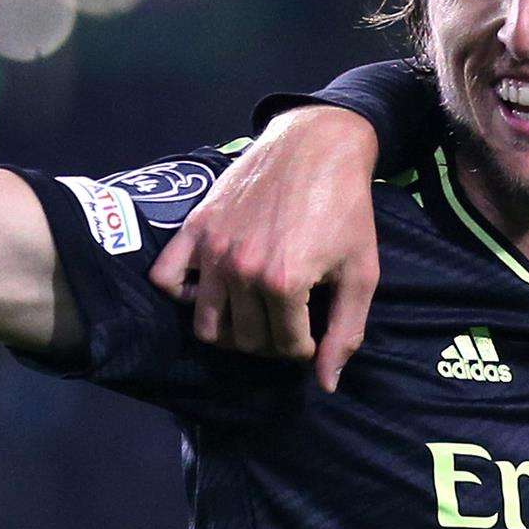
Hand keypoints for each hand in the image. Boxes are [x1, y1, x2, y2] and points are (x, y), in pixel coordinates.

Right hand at [150, 107, 381, 391]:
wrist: (318, 145)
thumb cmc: (347, 208)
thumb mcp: (361, 272)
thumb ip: (346, 331)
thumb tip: (327, 383)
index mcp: (284, 283)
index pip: (286, 348)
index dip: (306, 346)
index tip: (314, 329)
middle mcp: (241, 271)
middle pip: (246, 341)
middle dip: (272, 341)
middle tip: (289, 320)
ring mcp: (212, 250)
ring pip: (205, 325)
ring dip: (232, 329)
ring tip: (256, 312)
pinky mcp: (195, 228)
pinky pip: (166, 280)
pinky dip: (183, 295)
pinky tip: (213, 289)